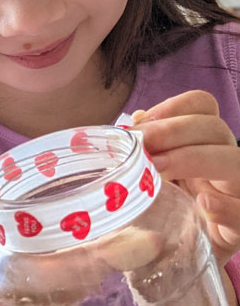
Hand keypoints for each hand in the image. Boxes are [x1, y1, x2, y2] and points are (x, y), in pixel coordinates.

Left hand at [133, 90, 239, 303]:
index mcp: (201, 142)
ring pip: (233, 161)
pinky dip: (225, 206)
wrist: (176, 256)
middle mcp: (223, 160)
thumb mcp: (149, 174)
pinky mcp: (238, 230)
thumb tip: (133, 120)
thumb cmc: (162, 207)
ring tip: (158, 168)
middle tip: (142, 146)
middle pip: (214, 128)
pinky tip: (202, 202)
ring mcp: (235, 193)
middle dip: (174, 130)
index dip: (174, 107)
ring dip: (192, 158)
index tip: (140, 122)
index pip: (202, 106)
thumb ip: (144, 148)